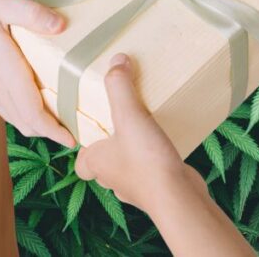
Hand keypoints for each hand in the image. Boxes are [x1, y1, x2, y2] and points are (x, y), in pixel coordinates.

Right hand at [0, 0, 75, 146]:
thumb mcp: (0, 2)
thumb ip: (32, 14)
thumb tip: (62, 26)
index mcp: (6, 71)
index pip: (32, 112)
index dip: (53, 130)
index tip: (72, 140)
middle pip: (27, 122)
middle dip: (52, 131)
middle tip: (79, 130)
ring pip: (17, 118)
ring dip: (39, 124)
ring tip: (64, 121)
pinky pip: (7, 108)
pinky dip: (26, 114)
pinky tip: (37, 104)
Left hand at [74, 54, 196, 210]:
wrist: (177, 198)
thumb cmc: (146, 161)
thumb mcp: (129, 114)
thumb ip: (120, 85)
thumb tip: (116, 60)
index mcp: (96, 163)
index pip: (81, 161)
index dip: (85, 146)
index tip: (96, 128)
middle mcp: (111, 179)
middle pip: (104, 162)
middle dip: (112, 145)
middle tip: (123, 123)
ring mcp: (135, 188)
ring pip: (128, 168)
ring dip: (134, 153)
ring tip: (147, 131)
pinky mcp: (156, 191)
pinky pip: (151, 173)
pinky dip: (155, 162)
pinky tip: (167, 147)